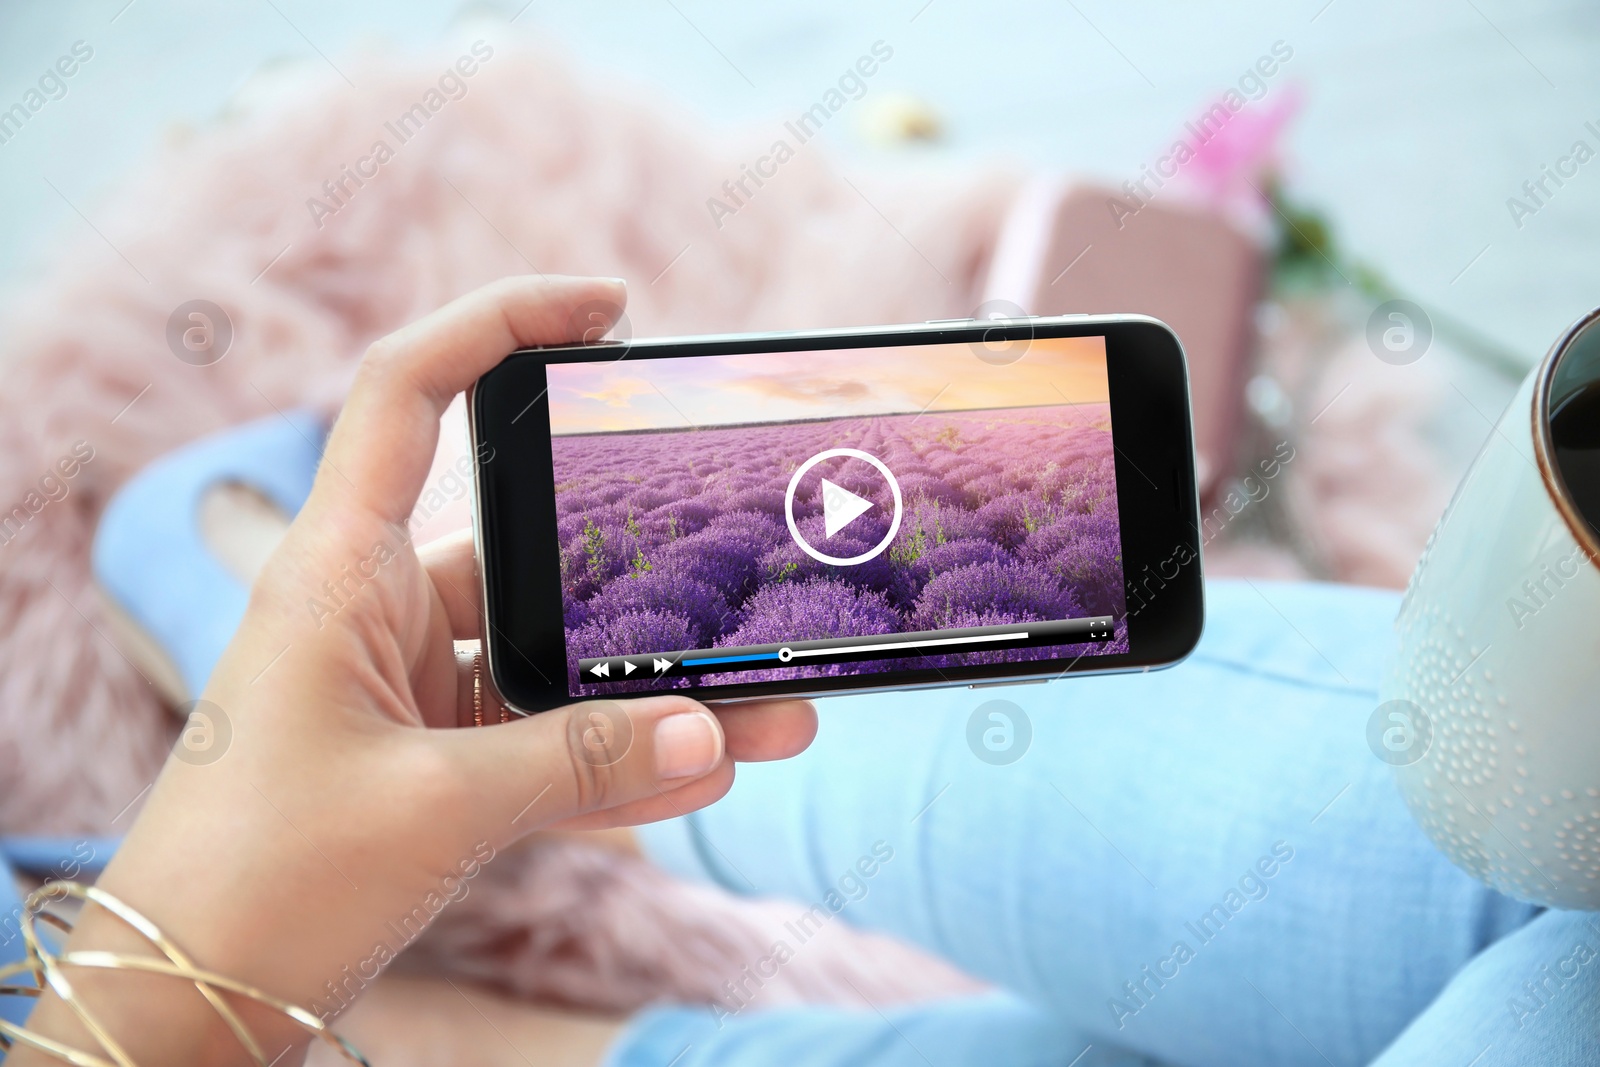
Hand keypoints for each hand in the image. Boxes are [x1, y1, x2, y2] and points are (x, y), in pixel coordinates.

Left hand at [15, 276, 815, 1064]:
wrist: (188, 999)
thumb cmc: (258, 880)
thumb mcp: (433, 809)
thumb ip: (582, 765)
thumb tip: (713, 733)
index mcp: (337, 572)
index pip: (406, 393)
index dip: (498, 324)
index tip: (605, 309)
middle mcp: (376, 613)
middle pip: (529, 552)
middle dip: (643, 576)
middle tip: (741, 582)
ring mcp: (408, 692)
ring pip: (554, 663)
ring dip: (652, 691)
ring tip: (766, 715)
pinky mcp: (430, 764)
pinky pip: (545, 742)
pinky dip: (618, 760)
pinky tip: (705, 776)